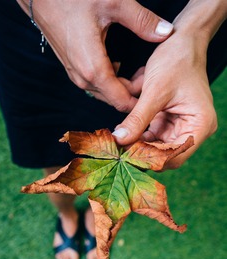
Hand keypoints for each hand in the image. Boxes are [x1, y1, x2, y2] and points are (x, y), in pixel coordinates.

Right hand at [16, 0, 172, 111]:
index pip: (121, 101)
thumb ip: (142, 21)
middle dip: (133, 94)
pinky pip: (95, 84)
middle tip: (152, 78)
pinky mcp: (72, 68)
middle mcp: (82, 77)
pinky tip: (120, 66)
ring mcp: (76, 74)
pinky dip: (110, 81)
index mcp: (93, 68)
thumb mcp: (114, 3)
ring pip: (104, 92)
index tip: (157, 94)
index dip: (141, 103)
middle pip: (114, 99)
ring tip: (140, 73)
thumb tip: (167, 33)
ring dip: (122, 88)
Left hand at [113, 0, 226, 168]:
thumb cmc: (176, 61)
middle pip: (164, 154)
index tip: (127, 156)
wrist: (182, 40)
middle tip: (117, 149)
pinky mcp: (168, 121)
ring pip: (154, 146)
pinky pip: (150, 134)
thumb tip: (119, 140)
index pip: (174, 157)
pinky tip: (123, 127)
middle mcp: (192, 130)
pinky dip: (137, 131)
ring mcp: (180, 126)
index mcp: (199, 126)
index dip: (151, 159)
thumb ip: (137, 119)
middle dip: (141, 151)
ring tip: (117, 138)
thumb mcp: (155, 91)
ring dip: (136, 142)